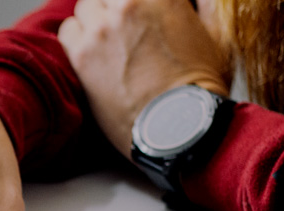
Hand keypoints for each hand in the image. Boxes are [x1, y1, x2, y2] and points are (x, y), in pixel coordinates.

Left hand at [58, 0, 231, 155]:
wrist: (174, 125)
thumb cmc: (199, 86)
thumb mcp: (215, 34)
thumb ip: (204, 4)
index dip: (137, 3)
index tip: (140, 14)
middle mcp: (128, 5)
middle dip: (115, 7)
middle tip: (123, 28)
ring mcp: (102, 29)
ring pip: (85, 7)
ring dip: (94, 19)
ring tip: (105, 40)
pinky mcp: (82, 56)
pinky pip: (67, 31)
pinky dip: (76, 37)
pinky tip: (89, 52)